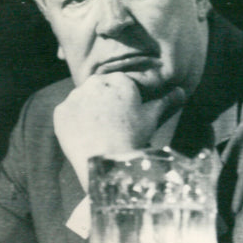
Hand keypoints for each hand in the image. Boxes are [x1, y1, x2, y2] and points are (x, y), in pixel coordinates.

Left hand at [53, 72, 185, 189]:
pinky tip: (87, 134)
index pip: (122, 84)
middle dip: (107, 102)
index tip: (129, 115)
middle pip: (102, 89)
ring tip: (101, 130)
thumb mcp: (152, 118)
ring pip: (85, 99)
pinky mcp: (60, 112)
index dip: (128, 100)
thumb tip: (181, 91)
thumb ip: (166, 101)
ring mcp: (74, 97)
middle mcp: (94, 83)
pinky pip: (70, 112)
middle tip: (115, 124)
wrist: (106, 162)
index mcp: (119, 80)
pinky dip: (76, 121)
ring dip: (91, 110)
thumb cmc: (133, 138)